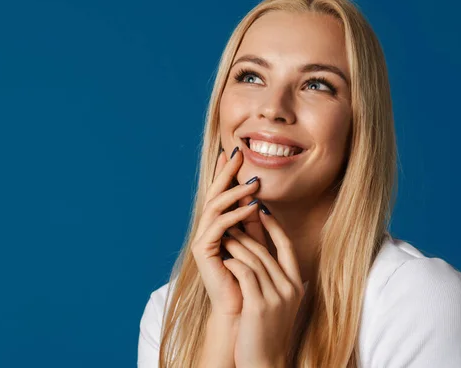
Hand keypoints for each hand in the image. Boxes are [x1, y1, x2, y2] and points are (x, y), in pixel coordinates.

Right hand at [191, 147, 259, 316]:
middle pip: (214, 193)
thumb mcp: (254, 241)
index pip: (220, 192)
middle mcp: (206, 229)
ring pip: (215, 206)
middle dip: (226, 172)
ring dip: (235, 192)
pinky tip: (251, 206)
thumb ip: (253, 220)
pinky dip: (236, 214)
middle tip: (238, 152)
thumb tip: (258, 196)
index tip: (234, 152)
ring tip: (254, 182)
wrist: (240, 307)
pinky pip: (219, 226)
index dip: (225, 172)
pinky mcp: (202, 250)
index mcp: (216, 225)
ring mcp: (202, 239)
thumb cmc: (249, 277)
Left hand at [221, 208, 304, 367]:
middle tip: (233, 218)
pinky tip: (224, 258)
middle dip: (248, 232)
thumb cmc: (266, 330)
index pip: (287, 246)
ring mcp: (276, 296)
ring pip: (254, 259)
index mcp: (297, 284)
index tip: (261, 209)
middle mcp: (290, 287)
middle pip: (267, 250)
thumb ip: (274, 277)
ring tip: (224, 234)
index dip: (274, 226)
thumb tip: (266, 252)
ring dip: (236, 244)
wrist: (265, 361)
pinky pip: (244, 274)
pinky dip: (233, 262)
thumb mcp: (277, 301)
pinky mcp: (259, 305)